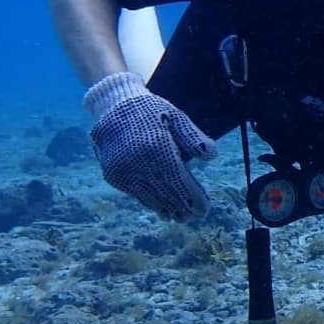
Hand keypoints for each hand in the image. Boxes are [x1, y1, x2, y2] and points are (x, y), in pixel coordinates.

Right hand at [84, 72, 216, 219]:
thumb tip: (211, 155)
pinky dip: (150, 203)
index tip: (205, 210)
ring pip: (150, 197)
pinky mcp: (113, 175)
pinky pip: (136, 194)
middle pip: (166, 192)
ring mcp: (123, 170)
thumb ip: (193, 137)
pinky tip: (162, 210)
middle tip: (196, 217)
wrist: (112, 106)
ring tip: (181, 217)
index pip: (179, 180)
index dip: (193, 197)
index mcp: (156, 146)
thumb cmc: (150, 110)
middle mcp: (138, 161)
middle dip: (183, 206)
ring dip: (168, 208)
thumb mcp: (176, 116)